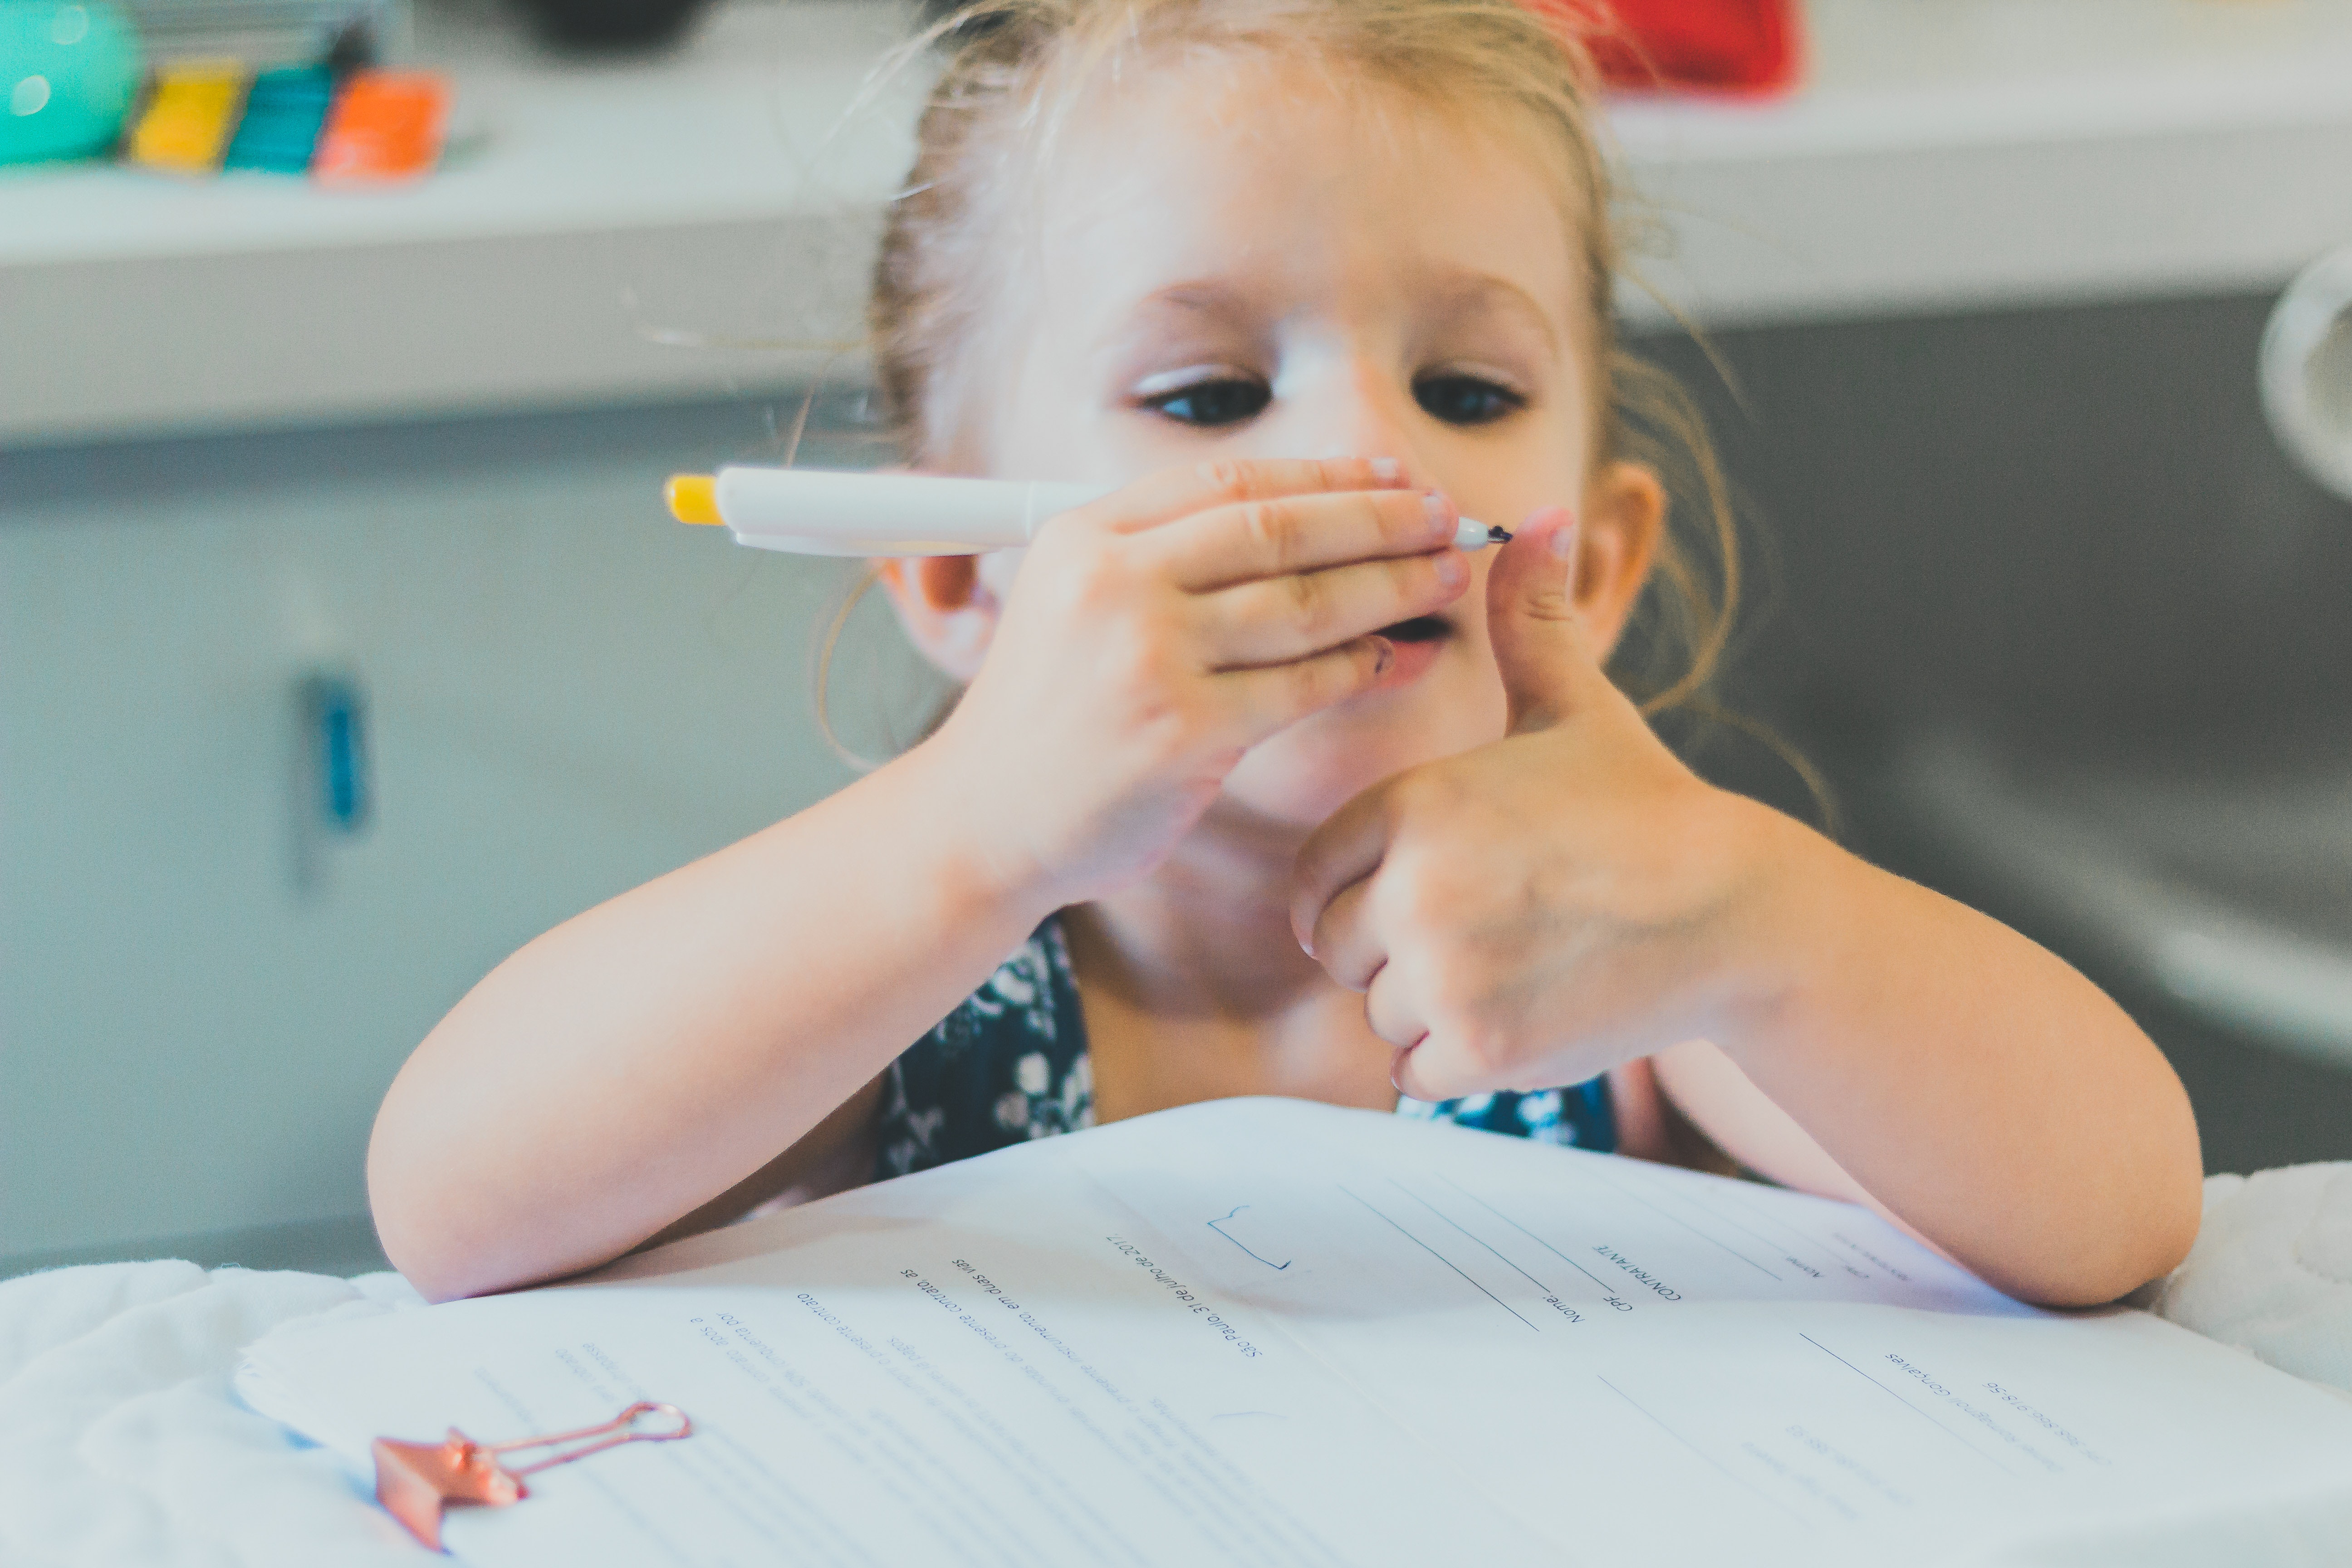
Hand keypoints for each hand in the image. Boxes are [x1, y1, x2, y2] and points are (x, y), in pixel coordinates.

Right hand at [928, 458, 1475, 907]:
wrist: (982, 821)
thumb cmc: (1048, 716)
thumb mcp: (1075, 604)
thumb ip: (1163, 558)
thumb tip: (1299, 519)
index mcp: (1086, 536)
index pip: (1231, 484)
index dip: (1325, 475)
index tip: (1392, 475)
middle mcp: (1113, 584)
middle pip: (1279, 531)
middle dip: (1380, 519)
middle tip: (1448, 518)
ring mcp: (1147, 657)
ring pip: (1303, 605)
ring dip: (1391, 586)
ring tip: (1447, 577)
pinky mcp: (1181, 732)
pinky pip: (1300, 687)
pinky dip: (1363, 668)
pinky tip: (1403, 658)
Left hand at [1289, 506, 1800, 1100]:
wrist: (1734, 912)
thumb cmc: (1644, 809)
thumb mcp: (1575, 709)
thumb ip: (1528, 623)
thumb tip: (1536, 517)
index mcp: (1413, 803)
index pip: (1316, 877)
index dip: (1362, 890)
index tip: (1427, 889)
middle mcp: (1415, 885)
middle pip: (1339, 952)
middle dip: (1393, 952)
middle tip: (1485, 931)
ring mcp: (1446, 971)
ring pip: (1378, 1013)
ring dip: (1431, 1007)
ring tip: (1516, 965)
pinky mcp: (1480, 1046)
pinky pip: (1414, 1073)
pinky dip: (1457, 1061)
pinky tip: (1523, 1015)